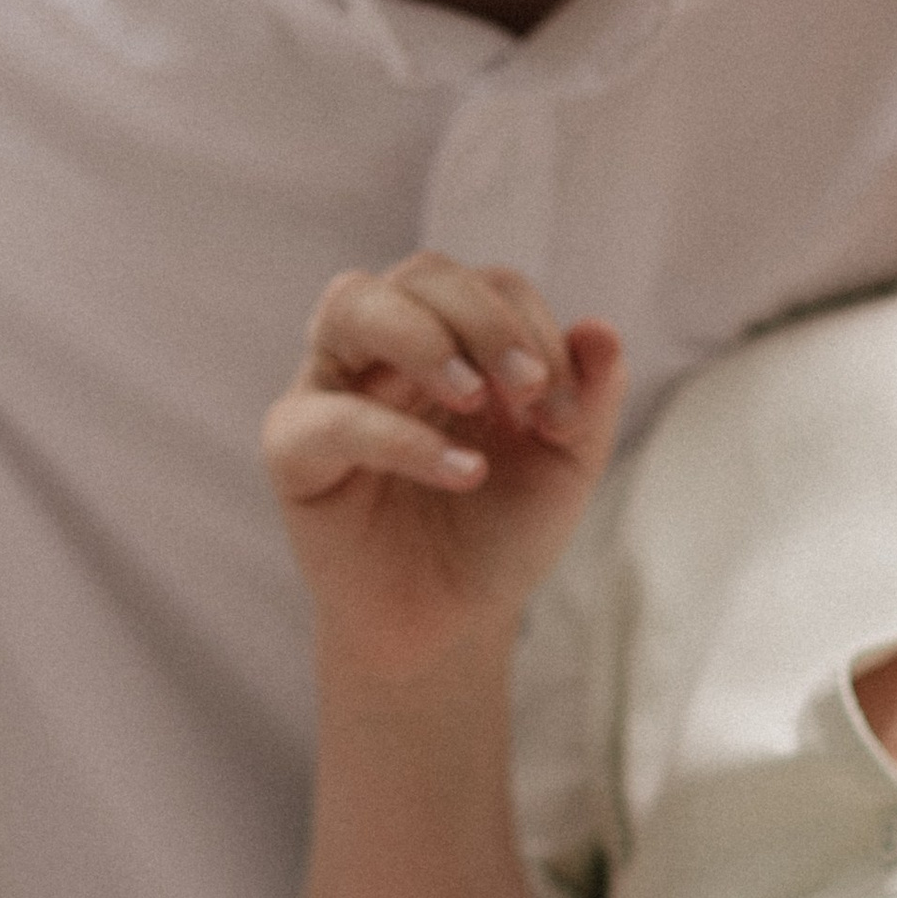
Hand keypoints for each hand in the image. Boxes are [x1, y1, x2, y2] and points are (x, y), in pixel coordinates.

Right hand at [264, 255, 625, 682]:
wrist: (448, 624)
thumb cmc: (496, 533)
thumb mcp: (564, 466)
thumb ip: (589, 399)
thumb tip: (601, 330)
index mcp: (453, 338)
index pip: (489, 285)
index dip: (534, 330)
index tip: (564, 414)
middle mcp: (386, 347)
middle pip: (422, 273)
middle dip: (484, 320)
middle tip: (526, 389)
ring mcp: (333, 387)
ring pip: (351, 302)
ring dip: (424, 338)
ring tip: (474, 399)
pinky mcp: (295, 450)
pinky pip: (333, 417)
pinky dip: (401, 437)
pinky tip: (462, 472)